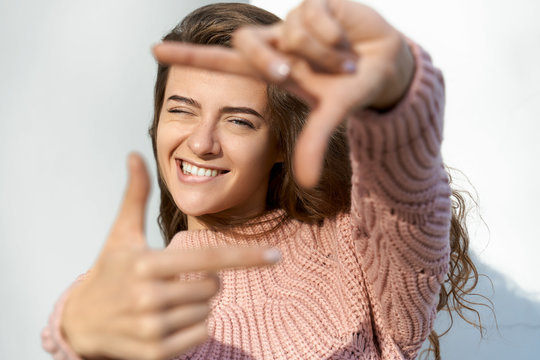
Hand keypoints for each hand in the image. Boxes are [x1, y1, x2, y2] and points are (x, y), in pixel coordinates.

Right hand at [61, 154, 279, 359]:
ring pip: (208, 312)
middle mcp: (149, 298)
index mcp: (145, 265)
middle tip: (175, 279)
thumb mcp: (121, 234)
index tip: (275, 255)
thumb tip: (135, 155)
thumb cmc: (109, 272)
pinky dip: (194, 327)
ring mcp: (152, 329)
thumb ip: (135, 195)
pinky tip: (167, 320)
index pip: (208, 260)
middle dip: (203, 280)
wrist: (81, 321)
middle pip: (213, 287)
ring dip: (196, 304)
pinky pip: (201, 334)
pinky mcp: (156, 353)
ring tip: (166, 300)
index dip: (245, 256)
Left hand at [153, 0, 414, 187]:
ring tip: (343, 62)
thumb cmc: (352, 90)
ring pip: (291, 32)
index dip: (191, 58)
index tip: (154, 51)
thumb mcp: (329, 117)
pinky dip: (333, 34)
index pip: (224, 62)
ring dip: (322, 54)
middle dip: (269, 61)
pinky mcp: (317, 2)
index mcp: (273, 70)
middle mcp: (278, 44)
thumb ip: (313, 144)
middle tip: (293, 74)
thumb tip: (305, 182)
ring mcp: (294, 22)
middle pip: (246, 43)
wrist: (387, 65)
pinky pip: (313, 15)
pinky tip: (346, 41)